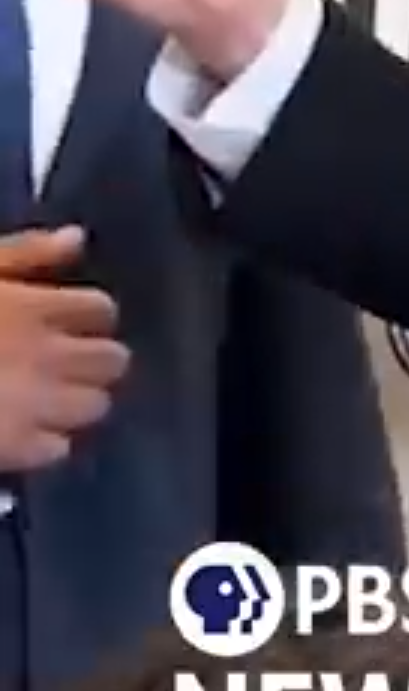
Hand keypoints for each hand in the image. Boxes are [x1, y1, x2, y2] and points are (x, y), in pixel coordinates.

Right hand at [0, 227, 129, 467]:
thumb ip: (25, 253)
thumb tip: (75, 239)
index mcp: (36, 308)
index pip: (100, 311)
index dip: (86, 318)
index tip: (67, 324)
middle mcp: (49, 355)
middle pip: (112, 362)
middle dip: (92, 364)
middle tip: (60, 367)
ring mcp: (34, 404)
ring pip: (94, 407)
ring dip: (74, 404)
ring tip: (43, 403)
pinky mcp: (13, 449)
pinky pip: (57, 450)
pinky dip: (44, 445)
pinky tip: (19, 435)